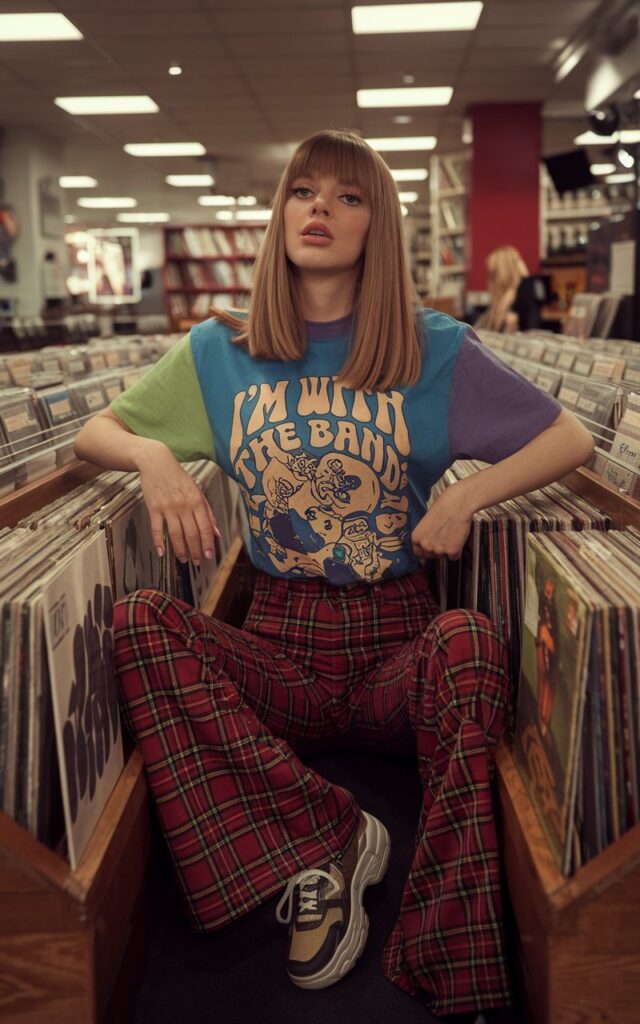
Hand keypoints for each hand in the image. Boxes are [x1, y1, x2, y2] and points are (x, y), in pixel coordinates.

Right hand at [136, 443, 220, 564]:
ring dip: (180, 550)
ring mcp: (168, 507)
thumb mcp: (197, 491)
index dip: (208, 544)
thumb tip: (216, 532)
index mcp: (197, 501)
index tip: (209, 556)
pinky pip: (156, 529)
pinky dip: (159, 542)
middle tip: (197, 562)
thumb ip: (208, 512)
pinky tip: (162, 552)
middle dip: (195, 551)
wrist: (157, 462)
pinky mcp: (154, 508)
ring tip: (183, 559)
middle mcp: (184, 505)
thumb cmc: (179, 478)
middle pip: (191, 534)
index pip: (205, 527)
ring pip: (175, 534)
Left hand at [411, 486, 472, 560]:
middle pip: (430, 556)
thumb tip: (426, 542)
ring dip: (447, 549)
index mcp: (416, 538)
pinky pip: (454, 556)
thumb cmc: (442, 507)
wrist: (457, 504)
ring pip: (443, 556)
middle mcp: (425, 546)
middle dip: (436, 550)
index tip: (430, 547)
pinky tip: (458, 538)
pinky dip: (457, 550)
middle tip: (444, 539)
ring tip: (451, 535)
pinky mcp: (452, 551)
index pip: (418, 552)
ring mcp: (439, 550)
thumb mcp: (426, 522)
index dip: (425, 550)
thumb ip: (424, 534)